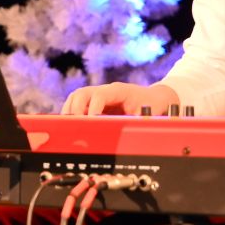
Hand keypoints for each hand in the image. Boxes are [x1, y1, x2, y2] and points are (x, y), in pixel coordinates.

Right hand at [61, 82, 178, 115]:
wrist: (155, 98)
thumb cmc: (151, 106)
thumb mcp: (147, 115)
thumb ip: (135, 123)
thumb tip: (124, 135)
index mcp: (118, 90)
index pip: (99, 95)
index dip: (92, 109)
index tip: (90, 123)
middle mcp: (106, 90)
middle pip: (82, 93)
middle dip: (76, 109)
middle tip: (76, 126)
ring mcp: (99, 94)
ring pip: (77, 97)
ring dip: (70, 110)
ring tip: (70, 126)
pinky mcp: (95, 102)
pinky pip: (78, 103)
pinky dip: (72, 113)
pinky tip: (72, 126)